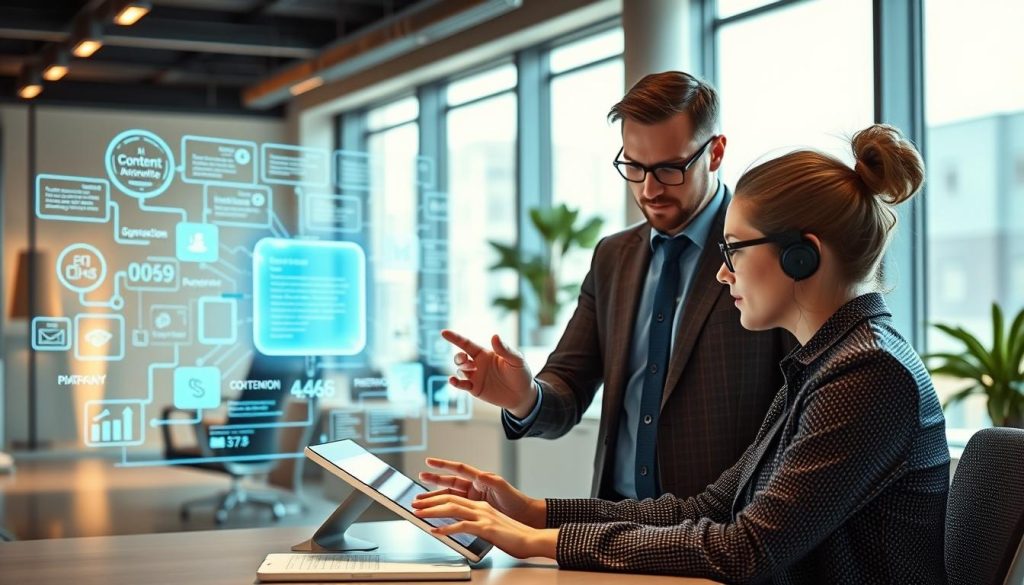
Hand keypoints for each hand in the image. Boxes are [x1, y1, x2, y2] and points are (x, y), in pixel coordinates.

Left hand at [413, 493, 557, 559]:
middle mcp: (481, 507)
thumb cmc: (513, 536)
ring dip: (433, 511)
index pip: (454, 497)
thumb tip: (461, 528)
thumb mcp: (491, 527)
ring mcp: (483, 516)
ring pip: (453, 508)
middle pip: (450, 498)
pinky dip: (447, 528)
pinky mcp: (486, 527)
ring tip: (418, 514)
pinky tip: (436, 531)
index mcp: (481, 505)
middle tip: (414, 504)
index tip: (422, 499)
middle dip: (429, 500)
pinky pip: (463, 525)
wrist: (532, 540)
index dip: (436, 497)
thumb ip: (476, 524)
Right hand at [415, 457, 545, 527]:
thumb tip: (480, 475)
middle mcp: (473, 487)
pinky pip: (454, 508)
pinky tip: (434, 511)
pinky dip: (443, 509)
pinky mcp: (472, 510)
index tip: (429, 461)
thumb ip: (490, 481)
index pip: (458, 469)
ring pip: (449, 496)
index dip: (443, 465)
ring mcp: (471, 499)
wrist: (522, 516)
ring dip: (435, 497)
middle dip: (434, 480)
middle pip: (449, 482)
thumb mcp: (502, 488)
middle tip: (420, 478)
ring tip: (421, 498)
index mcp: (479, 479)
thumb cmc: (515, 500)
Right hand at [441, 330, 536, 417]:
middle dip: (458, 357)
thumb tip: (494, 336)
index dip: (455, 338)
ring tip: (470, 370)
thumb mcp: (516, 360)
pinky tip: (452, 381)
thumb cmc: (520, 374)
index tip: (443, 332)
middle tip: (464, 358)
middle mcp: (477, 364)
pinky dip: (455, 383)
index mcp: (485, 354)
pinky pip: (461, 385)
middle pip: (460, 357)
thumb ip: (505, 350)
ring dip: (461, 369)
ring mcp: (475, 377)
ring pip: (460, 370)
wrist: (523, 395)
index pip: (467, 344)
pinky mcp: (475, 389)